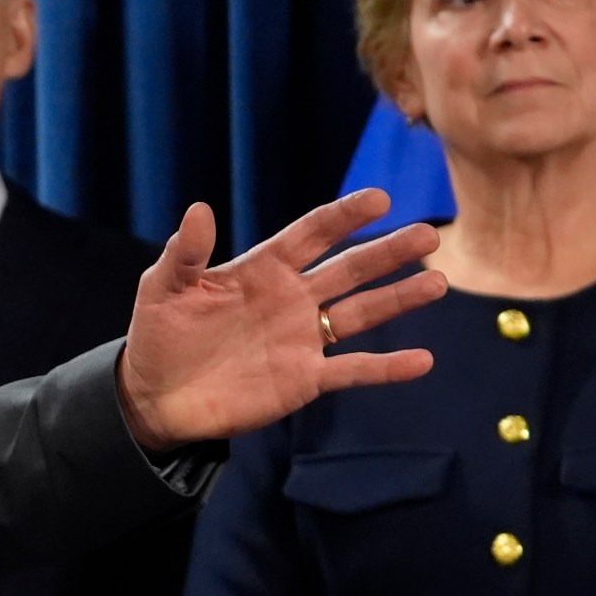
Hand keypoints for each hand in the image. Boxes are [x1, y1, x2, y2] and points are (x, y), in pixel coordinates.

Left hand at [118, 188, 445, 450]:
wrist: (156, 396)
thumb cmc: (159, 335)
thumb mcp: (164, 288)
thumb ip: (185, 252)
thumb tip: (198, 208)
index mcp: (260, 270)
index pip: (309, 235)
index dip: (342, 217)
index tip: (379, 199)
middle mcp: (290, 299)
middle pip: (347, 269)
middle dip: (386, 252)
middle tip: (429, 235)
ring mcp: (302, 339)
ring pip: (361, 313)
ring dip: (399, 299)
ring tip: (438, 282)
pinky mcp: (305, 378)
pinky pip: (353, 370)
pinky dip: (387, 367)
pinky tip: (422, 360)